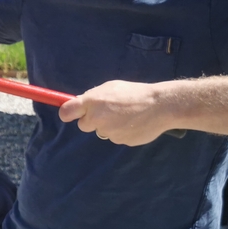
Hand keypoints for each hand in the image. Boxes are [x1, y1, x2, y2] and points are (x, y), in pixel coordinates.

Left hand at [58, 79, 173, 145]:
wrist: (160, 106)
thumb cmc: (134, 93)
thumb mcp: (110, 87)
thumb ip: (93, 96)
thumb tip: (80, 103)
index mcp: (92, 102)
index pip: (67, 112)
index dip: (67, 113)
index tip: (69, 113)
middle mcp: (97, 118)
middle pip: (84, 125)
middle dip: (92, 120)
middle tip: (108, 111)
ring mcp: (108, 132)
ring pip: (101, 131)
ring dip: (109, 125)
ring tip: (126, 115)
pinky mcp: (120, 141)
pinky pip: (115, 137)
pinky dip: (121, 131)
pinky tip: (132, 123)